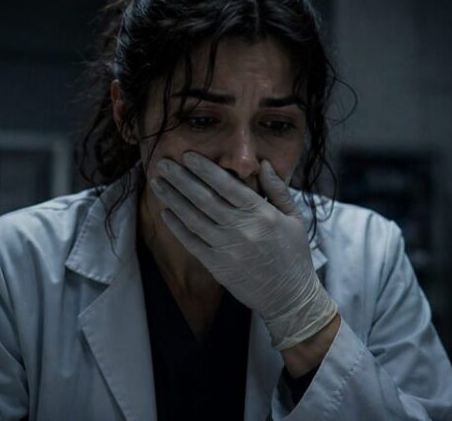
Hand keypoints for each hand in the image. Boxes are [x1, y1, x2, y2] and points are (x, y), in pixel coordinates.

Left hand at [149, 151, 336, 349]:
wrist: (289, 296)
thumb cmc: (293, 254)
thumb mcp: (294, 218)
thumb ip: (277, 189)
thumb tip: (263, 163)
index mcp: (261, 213)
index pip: (227, 185)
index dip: (204, 169)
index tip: (187, 156)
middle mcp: (241, 229)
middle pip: (203, 198)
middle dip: (180, 178)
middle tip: (162, 163)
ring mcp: (227, 248)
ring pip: (193, 218)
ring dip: (172, 199)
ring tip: (157, 183)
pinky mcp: (217, 266)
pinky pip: (191, 242)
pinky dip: (177, 227)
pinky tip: (166, 212)